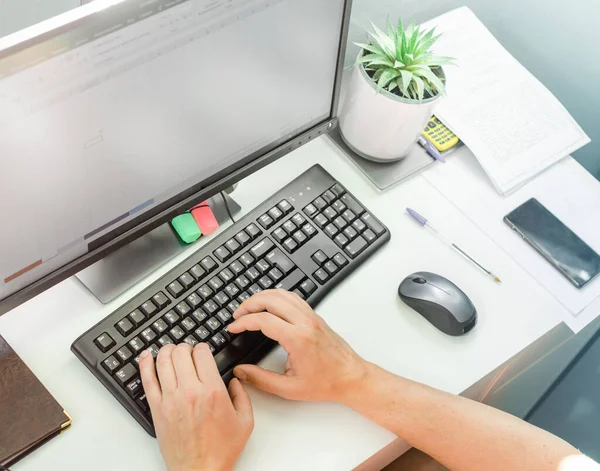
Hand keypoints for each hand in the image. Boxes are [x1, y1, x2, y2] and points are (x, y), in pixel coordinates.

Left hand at [139, 343, 253, 470]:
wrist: (200, 470)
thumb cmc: (220, 450)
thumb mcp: (245, 421)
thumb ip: (243, 395)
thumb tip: (235, 381)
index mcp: (212, 391)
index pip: (202, 353)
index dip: (202, 347)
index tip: (203, 351)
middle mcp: (190, 391)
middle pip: (181, 352)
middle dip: (185, 347)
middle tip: (188, 353)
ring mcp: (170, 399)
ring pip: (163, 360)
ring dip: (167, 350)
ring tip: (171, 351)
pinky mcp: (156, 409)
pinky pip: (147, 379)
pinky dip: (144, 364)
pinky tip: (145, 356)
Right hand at [227, 289, 368, 402]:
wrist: (351, 377)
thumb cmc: (326, 383)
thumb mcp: (289, 388)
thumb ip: (261, 380)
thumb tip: (240, 372)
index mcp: (298, 339)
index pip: (263, 320)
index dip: (243, 322)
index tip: (233, 327)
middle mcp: (305, 322)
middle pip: (271, 300)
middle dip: (249, 304)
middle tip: (237, 315)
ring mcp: (311, 316)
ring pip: (282, 294)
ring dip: (262, 297)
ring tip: (249, 308)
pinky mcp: (315, 316)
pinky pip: (293, 297)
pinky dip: (276, 296)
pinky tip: (269, 304)